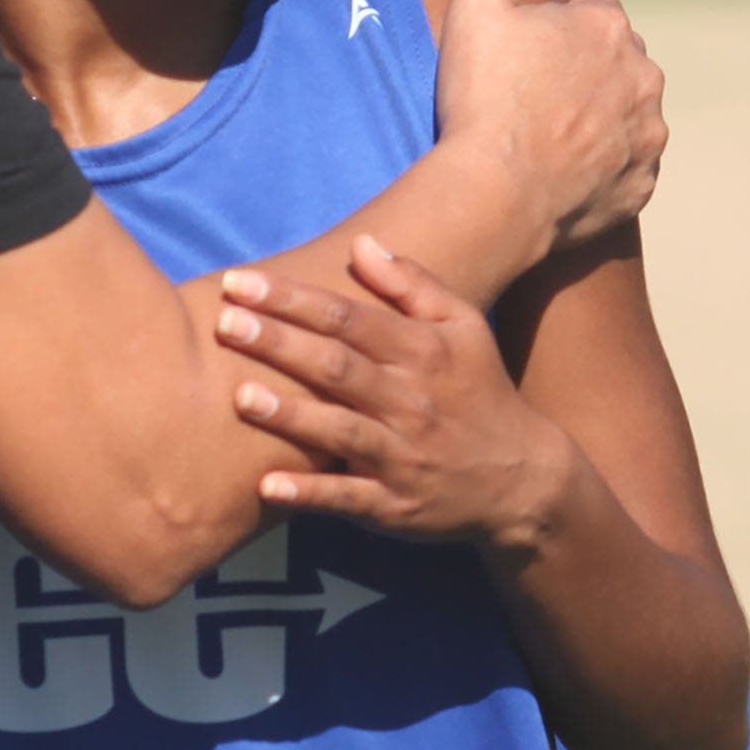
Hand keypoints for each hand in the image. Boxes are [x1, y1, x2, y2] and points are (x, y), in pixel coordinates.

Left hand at [218, 238, 569, 544]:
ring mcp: (403, 456)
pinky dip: (310, 494)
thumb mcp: (463, 328)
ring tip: (240, 396)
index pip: (348, 318)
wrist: (524, 479)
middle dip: (280, 343)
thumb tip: (361, 244)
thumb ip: (412, 284)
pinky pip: (349, 498)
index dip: (293, 299)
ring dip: (291, 415)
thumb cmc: (480, 391)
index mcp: (422, 353)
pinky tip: (267, 485)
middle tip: (225, 323)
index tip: (240, 282)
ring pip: (341, 431)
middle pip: (338, 367)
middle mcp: (411, 401)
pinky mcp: (396, 506)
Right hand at [437, 0, 665, 252]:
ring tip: (546, 134)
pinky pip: (625, 166)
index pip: (591, 4)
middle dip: (583, 65)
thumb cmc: (483, 96)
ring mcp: (646, 135)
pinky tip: (561, 172)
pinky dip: (601, 165)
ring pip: (627, 112)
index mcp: (606, 27)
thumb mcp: (476, 7)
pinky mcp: (640, 186)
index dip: (554, 19)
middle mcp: (642, 76)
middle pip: (615, 58)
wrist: (496, 194)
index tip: (522, 44)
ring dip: (598, 115)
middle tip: (530, 90)